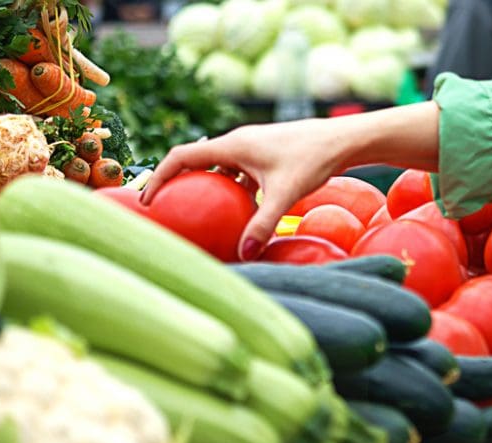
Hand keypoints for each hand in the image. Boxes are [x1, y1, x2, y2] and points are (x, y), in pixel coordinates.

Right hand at [141, 102, 440, 260]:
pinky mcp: (267, 155)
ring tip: (196, 215)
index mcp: (232, 145)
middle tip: (165, 211)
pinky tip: (238, 214)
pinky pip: (238, 173)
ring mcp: (252, 148)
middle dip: (177, 184)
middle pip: (196, 161)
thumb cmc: (314, 160)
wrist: (343, 140)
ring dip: (206, 187)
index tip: (148, 200)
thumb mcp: (285, 195)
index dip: (160, 177)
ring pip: (219, 168)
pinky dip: (231, 191)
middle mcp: (238, 142)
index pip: (182, 157)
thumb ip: (263, 224)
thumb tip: (244, 253)